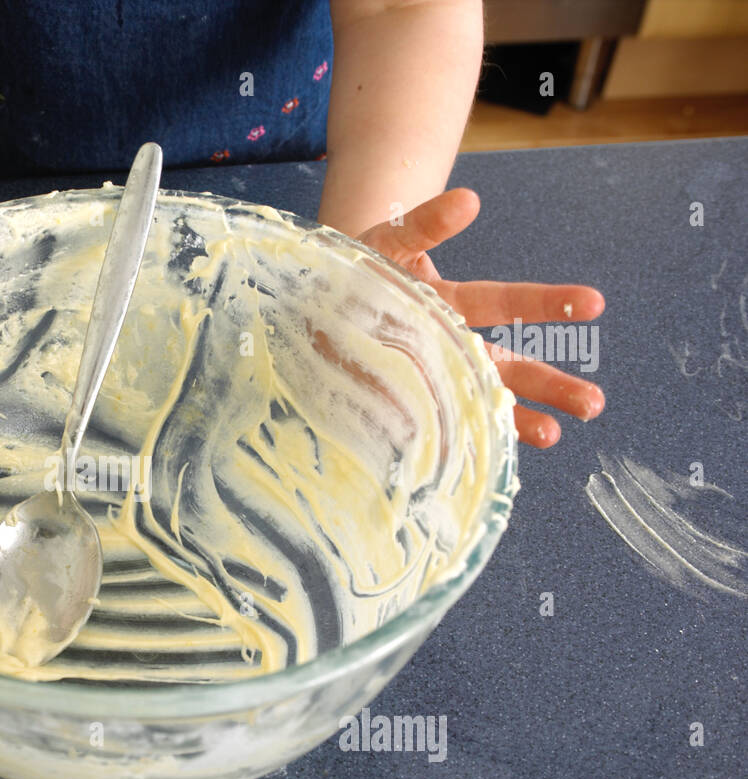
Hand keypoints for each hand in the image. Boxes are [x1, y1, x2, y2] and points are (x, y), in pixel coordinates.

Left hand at [358, 188, 605, 447]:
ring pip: (484, 401)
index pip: (506, 304)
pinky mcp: (402, 404)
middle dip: (550, 384)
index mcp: (450, 304)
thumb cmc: (354, 271)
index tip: (595, 303)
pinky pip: (439, 425)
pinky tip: (490, 454)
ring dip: (520, 418)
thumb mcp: (386, 241)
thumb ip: (424, 225)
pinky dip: (464, 438)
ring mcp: (429, 378)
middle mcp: (449, 345)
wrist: (308, 308)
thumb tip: (469, 199)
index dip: (547, 303)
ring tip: (555, 434)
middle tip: (593, 402)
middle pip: (508, 366)